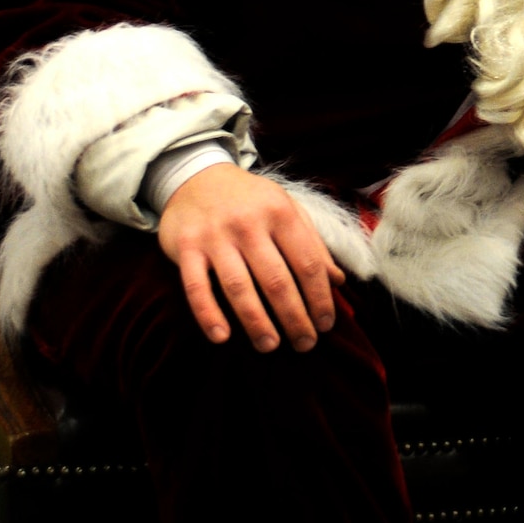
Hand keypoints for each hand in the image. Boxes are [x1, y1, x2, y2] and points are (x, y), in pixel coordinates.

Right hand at [157, 163, 344, 352]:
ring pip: (238, 287)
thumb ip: (313, 244)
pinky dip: (209, 314)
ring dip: (256, 322)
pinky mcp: (185, 248)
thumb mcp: (287, 210)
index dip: (320, 297)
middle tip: (304, 344)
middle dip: (294, 317)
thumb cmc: (251, 201)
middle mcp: (249, 224)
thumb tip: (338, 281)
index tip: (326, 324)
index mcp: (280, 214)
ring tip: (270, 346)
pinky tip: (222, 337)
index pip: (307, 263)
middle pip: (276, 280)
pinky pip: (196, 287)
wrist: (197, 177)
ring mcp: (215, 236)